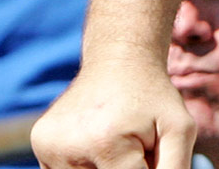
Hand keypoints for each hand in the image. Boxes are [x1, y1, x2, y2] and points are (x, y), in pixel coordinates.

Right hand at [31, 60, 197, 168]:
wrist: (118, 60)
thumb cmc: (153, 98)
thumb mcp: (179, 129)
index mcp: (105, 143)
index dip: (145, 168)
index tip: (147, 151)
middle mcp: (68, 146)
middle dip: (124, 168)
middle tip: (133, 146)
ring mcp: (47, 146)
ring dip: (105, 168)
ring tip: (116, 143)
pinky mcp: (39, 143)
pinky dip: (86, 165)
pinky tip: (98, 141)